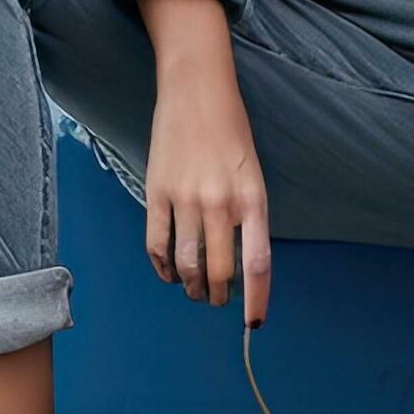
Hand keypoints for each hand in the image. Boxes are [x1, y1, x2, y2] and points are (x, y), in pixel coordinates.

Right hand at [135, 0, 271, 323]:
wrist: (197, 90)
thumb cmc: (231, 133)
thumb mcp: (253, 174)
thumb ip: (248, 216)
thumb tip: (239, 263)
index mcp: (253, 198)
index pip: (257, 263)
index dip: (255, 299)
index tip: (253, 323)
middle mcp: (221, 202)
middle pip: (219, 271)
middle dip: (218, 296)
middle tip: (217, 300)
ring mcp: (186, 199)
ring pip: (187, 265)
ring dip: (191, 286)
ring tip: (195, 290)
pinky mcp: (156, 193)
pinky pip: (156, 245)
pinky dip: (163, 268)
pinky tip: (169, 273)